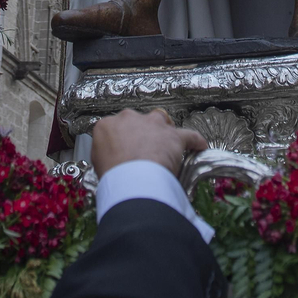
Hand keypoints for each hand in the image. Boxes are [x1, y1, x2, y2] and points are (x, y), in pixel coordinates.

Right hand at [91, 108, 207, 177]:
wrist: (132, 179)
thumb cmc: (113, 175)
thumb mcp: (97, 163)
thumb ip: (104, 154)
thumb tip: (110, 160)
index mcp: (108, 125)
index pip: (115, 127)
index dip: (121, 140)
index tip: (124, 150)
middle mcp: (129, 119)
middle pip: (138, 121)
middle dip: (141, 133)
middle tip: (142, 151)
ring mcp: (153, 125)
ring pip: (161, 121)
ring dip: (163, 131)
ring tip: (165, 144)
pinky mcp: (174, 136)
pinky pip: (189, 135)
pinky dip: (195, 141)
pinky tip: (200, 145)